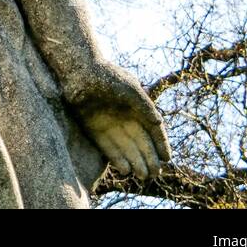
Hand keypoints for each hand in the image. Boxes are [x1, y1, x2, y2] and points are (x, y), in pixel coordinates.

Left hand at [64, 60, 170, 181]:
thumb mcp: (130, 89)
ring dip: (135, 162)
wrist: (79, 71)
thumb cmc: (107, 76)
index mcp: (137, 108)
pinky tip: (126, 170)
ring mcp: (109, 125)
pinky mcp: (93, 130)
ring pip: (126, 148)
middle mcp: (124, 118)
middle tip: (155, 173)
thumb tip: (159, 123)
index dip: (160, 144)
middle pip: (140, 143)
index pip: (152, 130)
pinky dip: (117, 159)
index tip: (167, 158)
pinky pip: (108, 148)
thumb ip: (145, 106)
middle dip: (149, 158)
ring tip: (143, 176)